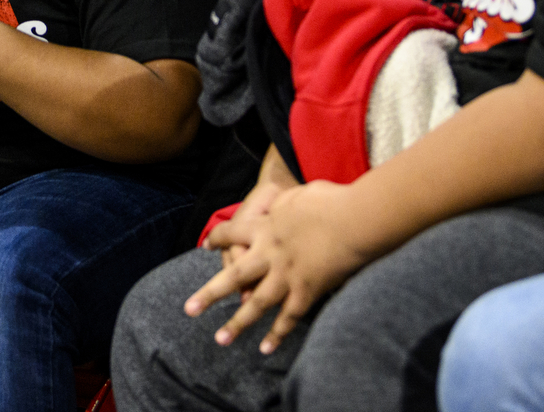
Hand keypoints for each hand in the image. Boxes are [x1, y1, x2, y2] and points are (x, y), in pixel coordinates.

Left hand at [185, 180, 373, 354]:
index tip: (208, 244)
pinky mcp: (307, 291)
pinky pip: (288, 318)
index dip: (219, 238)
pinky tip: (265, 348)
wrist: (354, 220)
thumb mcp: (296, 195)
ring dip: (237, 323)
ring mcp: (287, 276)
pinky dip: (277, 334)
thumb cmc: (329, 201)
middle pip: (233, 276)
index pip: (232, 232)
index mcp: (265, 227)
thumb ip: (281, 205)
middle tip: (189, 309)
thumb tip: (278, 209)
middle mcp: (269, 254)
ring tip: (220, 339)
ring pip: (256, 304)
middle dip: (209, 294)